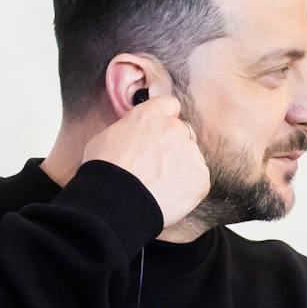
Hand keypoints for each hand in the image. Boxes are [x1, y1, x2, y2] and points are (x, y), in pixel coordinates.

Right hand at [82, 93, 210, 229]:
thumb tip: (135, 133)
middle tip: (156, 165)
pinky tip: (168, 194)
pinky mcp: (201, 177)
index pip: (170, 105)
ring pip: (191, 157)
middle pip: (183, 132)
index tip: (159, 131)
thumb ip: (131, 128)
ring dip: (181, 167)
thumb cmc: (105, 171)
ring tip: (159, 184)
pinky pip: (198, 179)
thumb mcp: (108, 136)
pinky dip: (188, 188)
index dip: (165, 118)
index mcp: (151, 115)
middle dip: (173, 145)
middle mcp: (175, 129)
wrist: (117, 202)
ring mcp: (191, 153)